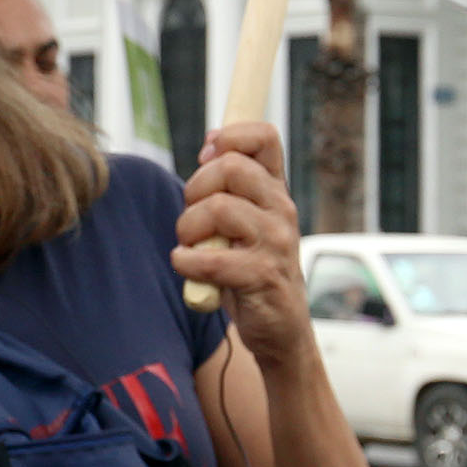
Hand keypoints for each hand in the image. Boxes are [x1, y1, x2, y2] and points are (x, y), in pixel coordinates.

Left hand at [173, 123, 308, 358]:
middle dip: (195, 189)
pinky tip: (185, 265)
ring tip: (190, 246)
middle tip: (192, 217)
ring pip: (218, 208)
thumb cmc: (254, 271)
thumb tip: (211, 142)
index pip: (264, 137)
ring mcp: (275, 242)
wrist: (281, 329)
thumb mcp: (248, 221)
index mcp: (276, 191)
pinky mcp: (262, 276)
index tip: (206, 157)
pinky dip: (186, 261)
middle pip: (230, 167)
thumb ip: (233, 186)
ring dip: (188, 228)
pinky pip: (210, 258)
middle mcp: (281, 210)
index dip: (229, 137)